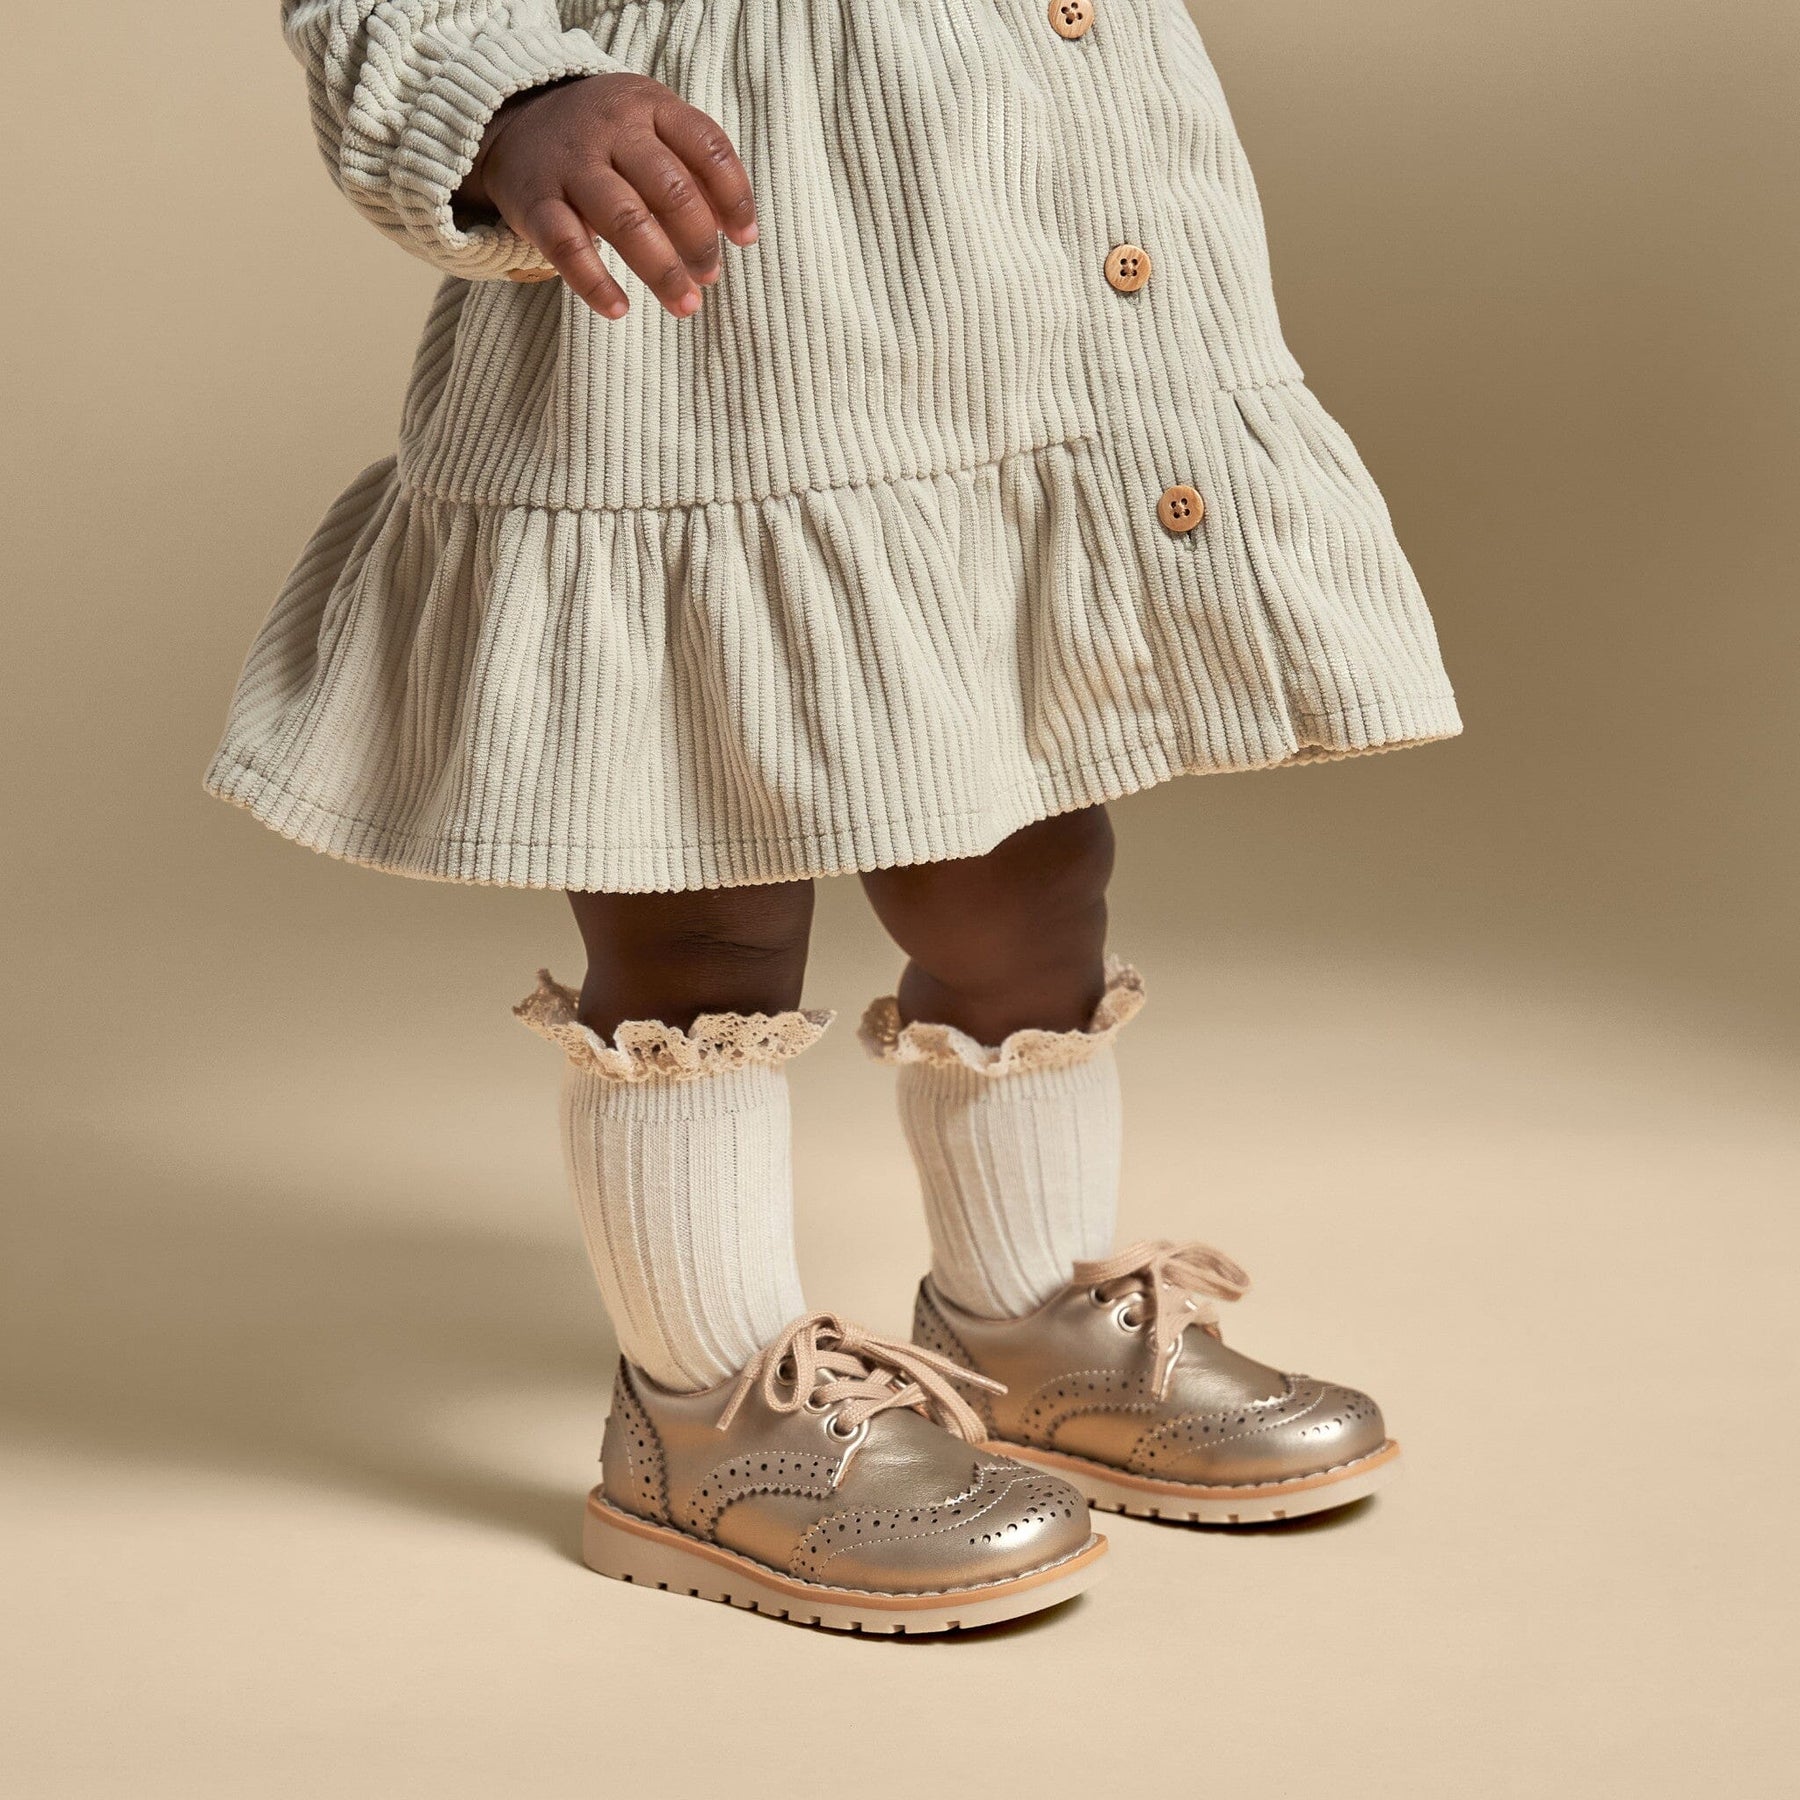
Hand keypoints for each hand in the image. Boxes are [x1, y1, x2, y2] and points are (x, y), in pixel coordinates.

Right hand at [458, 73, 757, 319]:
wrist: (514, 119)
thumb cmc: (605, 140)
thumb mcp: (650, 132)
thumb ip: (693, 172)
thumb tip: (737, 232)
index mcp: (649, 105)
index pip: (708, 146)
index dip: (734, 197)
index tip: (744, 239)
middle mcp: (611, 129)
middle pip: (670, 188)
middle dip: (699, 242)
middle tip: (708, 277)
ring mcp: (570, 164)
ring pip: (625, 219)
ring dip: (662, 270)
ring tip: (684, 304)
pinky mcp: (535, 201)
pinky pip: (567, 247)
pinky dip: (595, 283)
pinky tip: (619, 309)